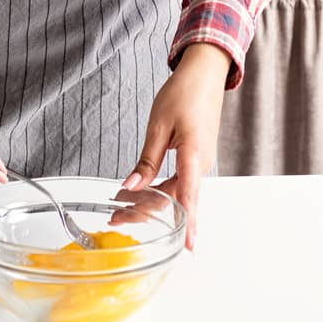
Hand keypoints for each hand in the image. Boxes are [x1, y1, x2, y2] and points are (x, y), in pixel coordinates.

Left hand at [120, 43, 230, 251]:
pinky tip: (143, 192)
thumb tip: (131, 187)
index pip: (189, 196)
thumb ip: (147, 159)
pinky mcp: (196, 158)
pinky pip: (180, 182)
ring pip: (177, 192)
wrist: (204, 74)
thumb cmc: (184, 93)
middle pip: (176, 199)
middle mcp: (201, 164)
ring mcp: (200, 162)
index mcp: (193, 154)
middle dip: (149, 213)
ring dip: (153, 202)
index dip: (186, 223)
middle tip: (118, 219)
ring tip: (123, 208)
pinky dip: (162, 190)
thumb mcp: (159, 124)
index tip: (186, 247)